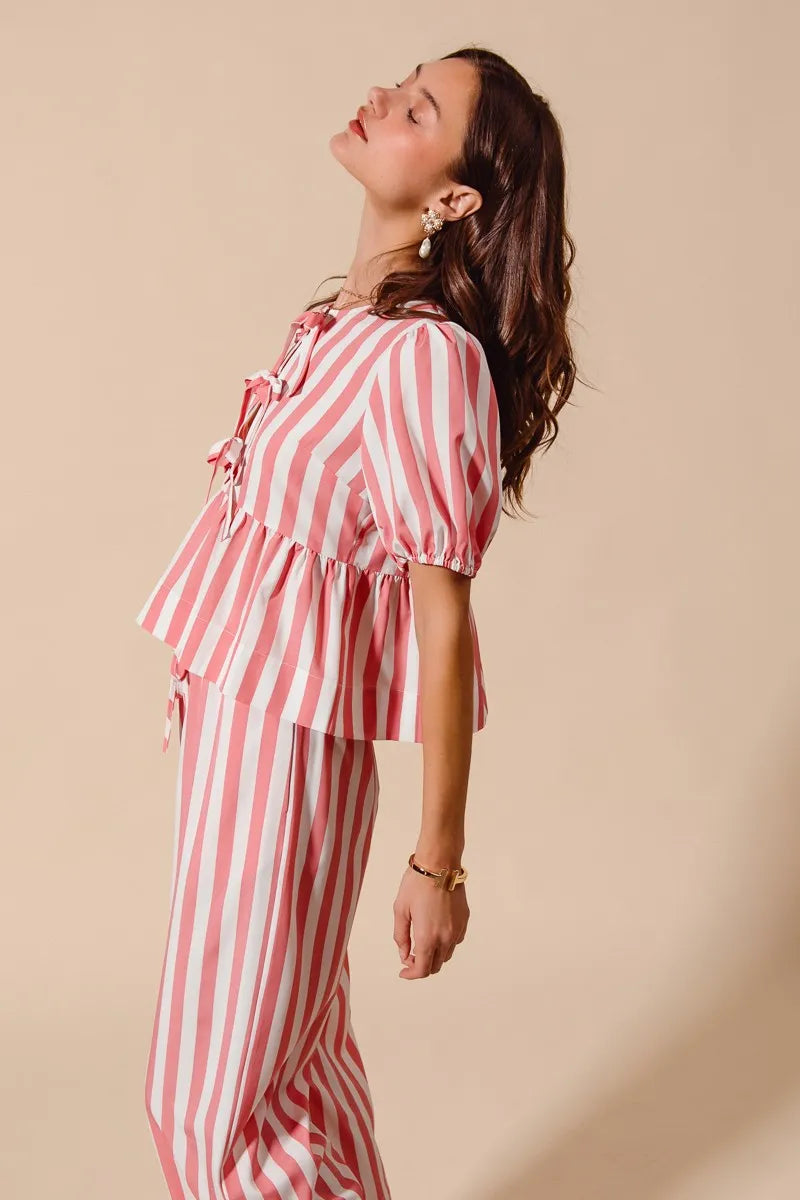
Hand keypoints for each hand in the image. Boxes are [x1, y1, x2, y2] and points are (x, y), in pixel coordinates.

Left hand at [393, 864, 468, 978]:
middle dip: (421, 966)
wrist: (439, 864)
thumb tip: (404, 955)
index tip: (403, 971)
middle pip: (435, 966)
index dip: (411, 974)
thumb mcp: (400, 909)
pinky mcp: (464, 920)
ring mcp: (457, 929)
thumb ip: (401, 936)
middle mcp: (445, 937)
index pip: (422, 969)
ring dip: (434, 956)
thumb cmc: (416, 884)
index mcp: (428, 937)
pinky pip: (455, 941)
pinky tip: (436, 931)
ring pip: (446, 955)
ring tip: (422, 942)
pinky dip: (445, 944)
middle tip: (410, 955)